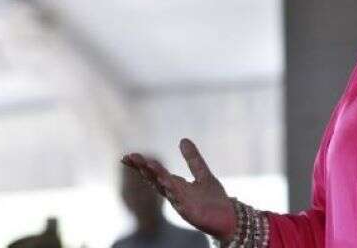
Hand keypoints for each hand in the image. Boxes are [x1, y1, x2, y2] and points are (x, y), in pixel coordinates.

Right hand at [122, 139, 237, 241]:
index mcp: (176, 186)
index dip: (142, 165)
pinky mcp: (188, 209)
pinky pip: (177, 196)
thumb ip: (192, 159)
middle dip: (142, 168)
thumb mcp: (202, 174)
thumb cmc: (214, 200)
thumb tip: (183, 139)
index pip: (155, 173)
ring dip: (154, 175)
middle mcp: (174, 194)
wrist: (228, 218)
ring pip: (164, 186)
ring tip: (145, 163)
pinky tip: (164, 179)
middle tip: (129, 157)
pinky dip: (170, 188)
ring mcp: (180, 201)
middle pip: (154, 179)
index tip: (128, 156)